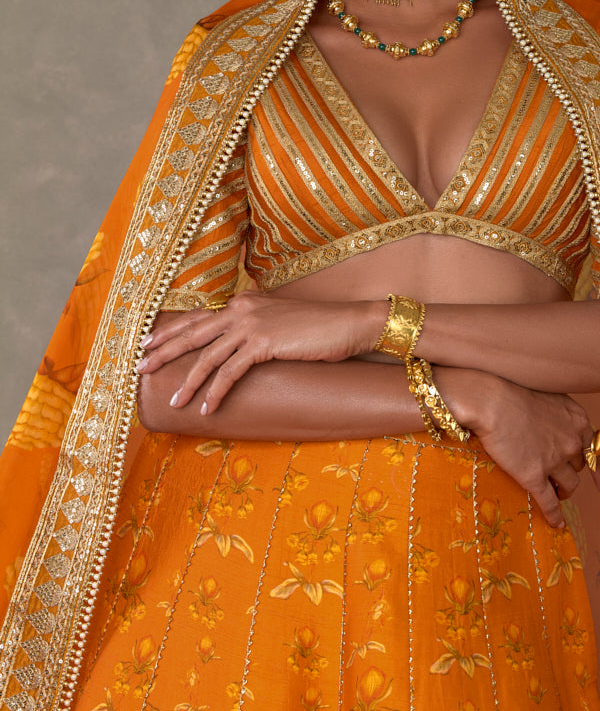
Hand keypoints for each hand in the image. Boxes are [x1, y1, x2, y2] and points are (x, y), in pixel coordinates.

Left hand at [136, 293, 381, 412]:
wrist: (349, 324)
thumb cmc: (318, 327)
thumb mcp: (279, 322)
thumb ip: (255, 329)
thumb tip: (237, 349)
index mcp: (243, 302)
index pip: (198, 317)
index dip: (171, 331)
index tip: (147, 343)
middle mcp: (242, 309)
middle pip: (193, 333)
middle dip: (164, 352)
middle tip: (139, 367)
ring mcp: (251, 325)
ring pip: (208, 356)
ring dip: (188, 381)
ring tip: (173, 399)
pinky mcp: (263, 343)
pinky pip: (230, 372)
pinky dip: (216, 392)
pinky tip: (207, 407)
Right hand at [439, 369, 599, 527]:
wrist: (490, 400)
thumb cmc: (511, 389)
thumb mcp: (546, 396)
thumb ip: (556, 415)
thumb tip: (553, 428)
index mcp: (577, 420)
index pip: (598, 449)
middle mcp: (571, 441)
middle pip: (580, 466)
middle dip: (572, 473)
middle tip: (560, 478)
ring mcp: (554, 460)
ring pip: (569, 485)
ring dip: (564, 492)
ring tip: (555, 494)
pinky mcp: (534, 475)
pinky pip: (549, 501)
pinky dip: (555, 515)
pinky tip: (556, 524)